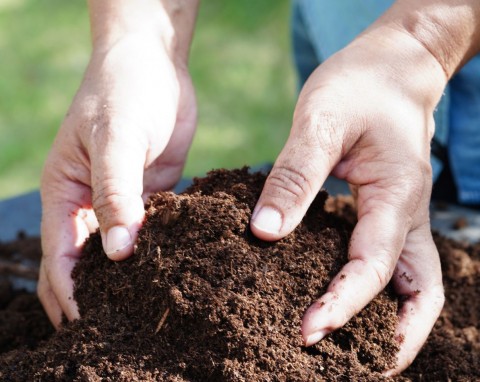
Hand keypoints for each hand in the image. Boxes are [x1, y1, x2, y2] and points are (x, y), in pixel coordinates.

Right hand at [38, 32, 196, 326]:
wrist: (153, 64)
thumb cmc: (123, 91)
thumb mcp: (115, 138)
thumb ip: (116, 193)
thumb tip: (118, 253)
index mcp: (65, 193)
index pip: (61, 256)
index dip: (72, 293)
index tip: (91, 326)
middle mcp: (91, 204)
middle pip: (85, 265)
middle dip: (94, 299)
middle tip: (117, 334)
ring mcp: (124, 202)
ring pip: (122, 253)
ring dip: (129, 282)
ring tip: (148, 315)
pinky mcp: (154, 196)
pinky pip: (155, 233)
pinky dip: (160, 253)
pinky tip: (178, 273)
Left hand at [251, 27, 445, 372]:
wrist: (391, 68)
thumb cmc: (358, 86)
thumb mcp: (320, 121)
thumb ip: (294, 177)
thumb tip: (265, 231)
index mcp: (396, 194)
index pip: (373, 266)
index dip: (343, 304)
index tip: (307, 331)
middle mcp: (409, 214)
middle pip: (418, 294)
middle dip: (389, 337)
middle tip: (349, 367)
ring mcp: (404, 216)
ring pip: (416, 286)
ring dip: (395, 325)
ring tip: (357, 354)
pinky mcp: (389, 213)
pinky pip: (395, 264)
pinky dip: (380, 294)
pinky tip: (349, 304)